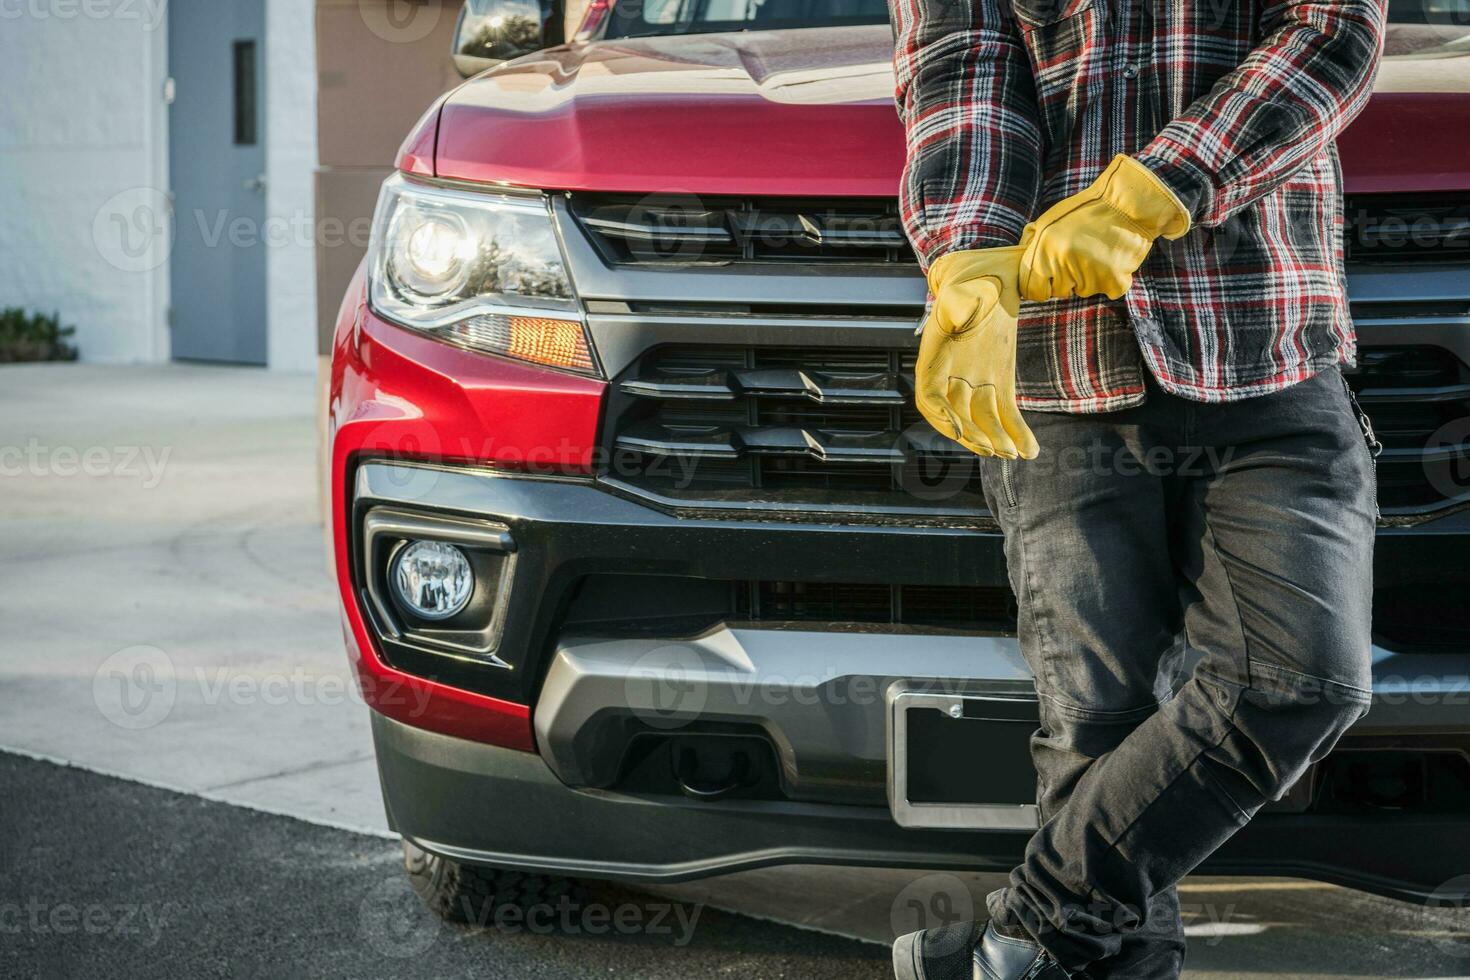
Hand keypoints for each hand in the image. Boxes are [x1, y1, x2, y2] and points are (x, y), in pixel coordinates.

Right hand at [915, 246, 1039, 460]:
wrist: (993, 277)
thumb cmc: (973, 280)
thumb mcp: (962, 287)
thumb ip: (956, 302)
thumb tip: (954, 311)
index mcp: (936, 356)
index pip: (930, 395)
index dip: (941, 414)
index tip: (957, 429)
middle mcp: (951, 374)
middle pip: (955, 414)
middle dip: (971, 435)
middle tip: (992, 449)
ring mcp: (975, 381)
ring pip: (980, 419)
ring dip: (995, 439)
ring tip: (1013, 454)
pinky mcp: (998, 382)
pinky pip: (1005, 413)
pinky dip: (1016, 432)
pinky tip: (1031, 450)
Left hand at [1018, 154, 1190, 301]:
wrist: (1127, 203)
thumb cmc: (1086, 211)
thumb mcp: (1048, 220)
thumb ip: (1031, 243)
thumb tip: (1020, 265)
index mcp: (1044, 250)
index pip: (1031, 289)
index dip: (1038, 286)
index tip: (1047, 280)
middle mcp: (1063, 264)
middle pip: (1057, 292)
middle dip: (1065, 280)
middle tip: (1079, 256)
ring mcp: (1088, 274)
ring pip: (1082, 291)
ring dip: (1088, 277)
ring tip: (1097, 251)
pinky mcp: (1112, 281)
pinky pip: (1107, 290)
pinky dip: (1110, 278)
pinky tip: (1112, 257)